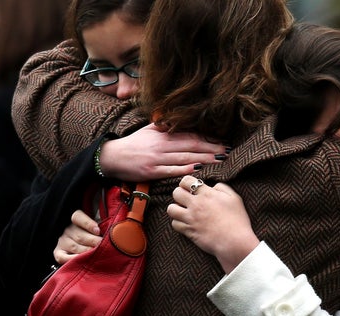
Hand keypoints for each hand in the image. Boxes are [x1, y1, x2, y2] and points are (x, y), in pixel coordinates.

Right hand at [53, 210, 101, 263]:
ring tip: (96, 254)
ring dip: (86, 251)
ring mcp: (62, 242)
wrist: (82, 244)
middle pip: (79, 235)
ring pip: (74, 247)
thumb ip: (102, 226)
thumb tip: (111, 230)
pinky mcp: (59, 253)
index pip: (78, 217)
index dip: (88, 224)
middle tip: (102, 245)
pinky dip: (72, 260)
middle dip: (93, 241)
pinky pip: (63, 257)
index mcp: (75, 219)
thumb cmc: (93, 234)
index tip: (98, 230)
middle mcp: (67, 230)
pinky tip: (82, 260)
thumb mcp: (96, 227)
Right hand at [100, 123, 228, 181]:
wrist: (112, 158)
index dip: (208, 138)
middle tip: (227, 150)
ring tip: (220, 159)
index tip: (222, 140)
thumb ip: (165, 125)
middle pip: (192, 145)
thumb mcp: (149, 130)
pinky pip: (172, 170)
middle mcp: (162, 145)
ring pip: (185, 157)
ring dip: (205, 158)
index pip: (190, 134)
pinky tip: (199, 168)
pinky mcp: (152, 172)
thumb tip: (179, 119)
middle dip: (212, 148)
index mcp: (163, 134)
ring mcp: (157, 159)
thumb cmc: (133, 144)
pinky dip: (186, 169)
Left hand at [167, 175, 259, 272]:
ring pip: (171, 209)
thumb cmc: (237, 220)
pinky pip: (174, 224)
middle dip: (179, 194)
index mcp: (207, 195)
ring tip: (183, 210)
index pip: (186, 181)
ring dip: (176, 208)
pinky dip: (178, 222)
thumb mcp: (235, 198)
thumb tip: (212, 186)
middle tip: (186, 198)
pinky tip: (185, 222)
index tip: (190, 187)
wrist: (234, 242)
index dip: (186, 182)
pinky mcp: (189, 231)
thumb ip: (222, 188)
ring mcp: (191, 219)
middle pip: (176, 193)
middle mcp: (196, 205)